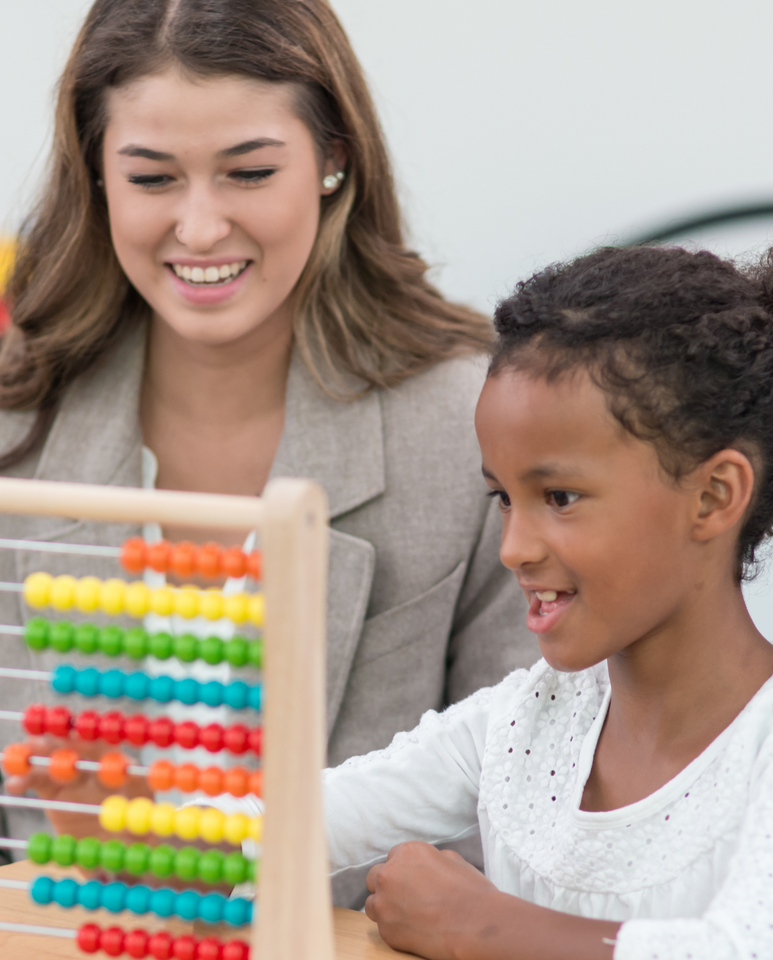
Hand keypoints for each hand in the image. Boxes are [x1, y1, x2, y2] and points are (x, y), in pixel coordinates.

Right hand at [5, 734, 152, 840]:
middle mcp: (93, 764)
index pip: (101, 742)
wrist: (125, 849)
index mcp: (119, 761)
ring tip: (15, 759)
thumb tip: (135, 777)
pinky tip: (14, 784)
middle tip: (34, 743)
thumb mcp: (148, 811)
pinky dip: (25, 781)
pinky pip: (38, 784)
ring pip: (49, 763)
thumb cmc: (143, 827)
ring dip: (32, 757)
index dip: (85, 735)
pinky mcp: (55, 795)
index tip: (70, 732)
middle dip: (52, 742)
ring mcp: (73, 778)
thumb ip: (141, 796)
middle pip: (70, 747)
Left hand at [365, 842, 499, 959]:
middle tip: (407, 897)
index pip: (393, 857)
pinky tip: (414, 929)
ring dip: (385, 907)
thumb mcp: (453, 860)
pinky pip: (383, 927)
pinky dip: (394, 928)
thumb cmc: (469, 891)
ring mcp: (385, 905)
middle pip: (376, 878)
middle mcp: (389, 875)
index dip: (404, 869)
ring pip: (373, 904)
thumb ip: (430, 859)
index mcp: (406, 853)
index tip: (412, 880)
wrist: (475, 925)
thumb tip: (425, 867)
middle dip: (389, 886)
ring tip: (407, 915)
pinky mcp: (387, 931)